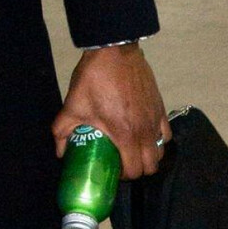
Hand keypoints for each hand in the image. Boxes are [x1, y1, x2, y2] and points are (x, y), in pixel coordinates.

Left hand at [54, 46, 170, 179]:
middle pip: (151, 166)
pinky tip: (146, 135)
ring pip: (161, 151)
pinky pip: (166, 133)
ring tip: (134, 150)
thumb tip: (61, 152)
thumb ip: (62, 132)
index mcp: (125, 135)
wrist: (115, 52)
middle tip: (123, 162)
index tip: (112, 170)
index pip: (134, 170)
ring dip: (149, 156)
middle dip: (138, 169)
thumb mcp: (72, 106)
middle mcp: (144, 131)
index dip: (123, 176)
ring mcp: (155, 119)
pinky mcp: (160, 108)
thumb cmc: (94, 79)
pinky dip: (158, 139)